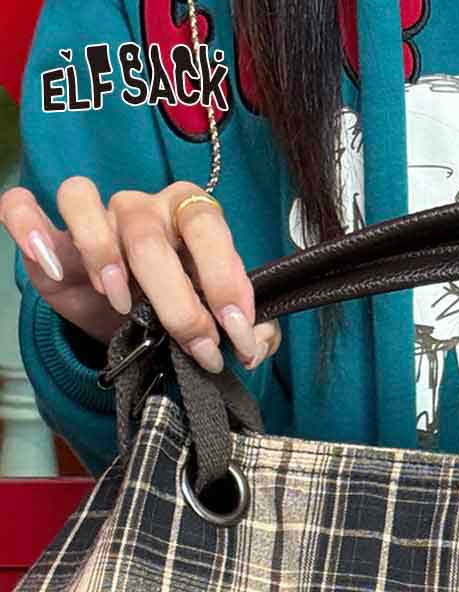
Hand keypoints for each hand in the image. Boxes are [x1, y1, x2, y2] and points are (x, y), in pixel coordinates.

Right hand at [0, 177, 280, 374]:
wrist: (128, 321)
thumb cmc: (178, 310)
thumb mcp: (216, 321)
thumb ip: (249, 328)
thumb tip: (259, 342)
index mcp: (190, 217)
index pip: (209, 228)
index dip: (225, 279)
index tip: (238, 331)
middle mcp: (144, 208)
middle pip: (151, 233)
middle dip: (178, 298)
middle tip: (196, 344)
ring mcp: (96, 216)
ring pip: (92, 205)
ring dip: (104, 255)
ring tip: (120, 303)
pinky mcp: (51, 236)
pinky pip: (24, 207)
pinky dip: (29, 225)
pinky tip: (49, 259)